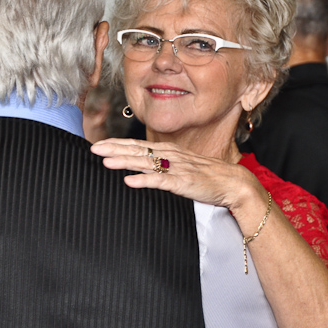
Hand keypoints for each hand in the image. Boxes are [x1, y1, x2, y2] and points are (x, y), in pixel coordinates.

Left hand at [90, 138, 263, 211]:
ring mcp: (177, 168)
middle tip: (94, 149)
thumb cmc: (206, 176)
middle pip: (137, 151)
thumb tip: (140, 168)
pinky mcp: (184, 183)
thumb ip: (162, 165)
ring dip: (124, 162)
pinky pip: (160, 181)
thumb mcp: (181, 166)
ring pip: (146, 163)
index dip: (117, 144)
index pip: (138, 145)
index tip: (99, 144)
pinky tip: (129, 181)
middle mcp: (171, 156)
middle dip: (114, 149)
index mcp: (169, 151)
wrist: (233, 183)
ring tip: (106, 162)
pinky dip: (144, 180)